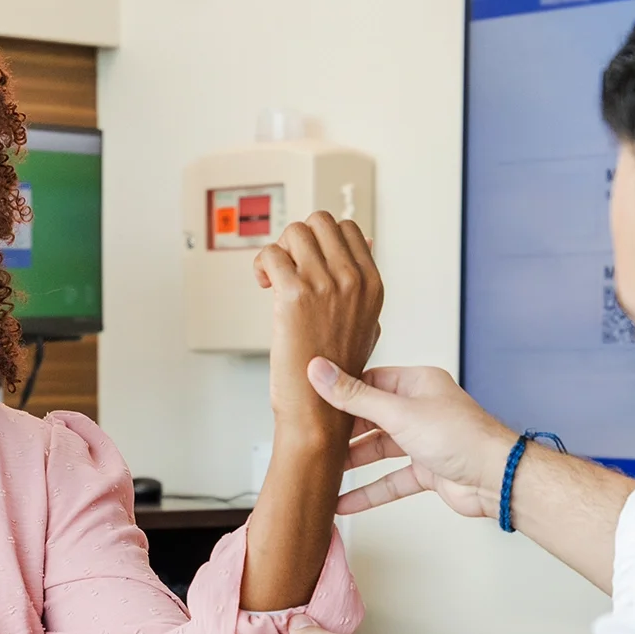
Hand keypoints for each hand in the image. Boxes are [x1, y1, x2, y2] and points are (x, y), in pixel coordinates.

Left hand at [255, 213, 382, 442]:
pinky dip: (261, 264)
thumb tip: (366, 243)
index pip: (348, 229)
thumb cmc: (336, 375)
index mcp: (372, 285)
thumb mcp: (366, 323)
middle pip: (319, 222)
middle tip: (288, 266)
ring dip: (278, 250)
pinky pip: (271, 254)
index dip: (321, 240)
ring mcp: (325, 285)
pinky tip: (264, 285)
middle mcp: (352, 281)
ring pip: (295, 231)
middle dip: (298, 239)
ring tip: (274, 278)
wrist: (318, 412)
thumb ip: (364, 283)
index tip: (308, 263)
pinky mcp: (294, 295)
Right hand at [304, 359, 518, 518]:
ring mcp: (423, 441)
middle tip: (312, 439)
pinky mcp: (426, 471)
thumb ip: (355, 397)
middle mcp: (421, 410)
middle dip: (344, 432)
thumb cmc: (460, 437)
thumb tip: (319, 372)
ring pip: (379, 450)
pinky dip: (369, 492)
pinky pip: (390, 480)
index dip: (342, 391)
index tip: (312, 399)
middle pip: (371, 417)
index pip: (370, 381)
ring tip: (322, 471)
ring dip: (353, 463)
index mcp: (417, 384)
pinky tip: (344, 502)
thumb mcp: (399, 413)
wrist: (496, 479)